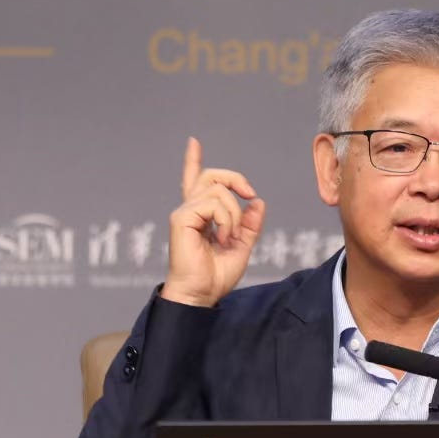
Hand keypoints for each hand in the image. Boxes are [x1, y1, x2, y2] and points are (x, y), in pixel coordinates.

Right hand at [163, 137, 265, 307]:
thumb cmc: (215, 276)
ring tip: (229, 238)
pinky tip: (222, 238)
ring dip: (233, 214)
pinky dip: (226, 220)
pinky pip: (213, 204)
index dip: (193, 161)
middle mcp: (189, 210)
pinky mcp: (181, 218)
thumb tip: (257, 202)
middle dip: (235, 178)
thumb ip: (250, 225)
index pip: (195, 181)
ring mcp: (184, 212)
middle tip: (249, 194)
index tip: (193, 142)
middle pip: (212, 176)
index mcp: (200, 215)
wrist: (200, 295)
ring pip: (218, 191)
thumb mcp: (242, 247)